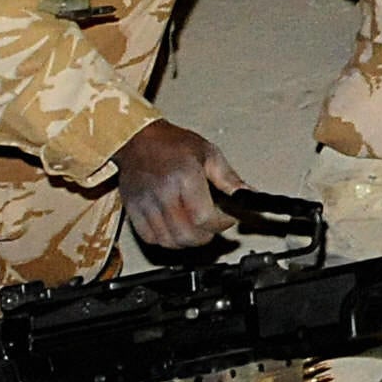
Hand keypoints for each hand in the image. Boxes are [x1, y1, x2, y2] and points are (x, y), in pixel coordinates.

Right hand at [114, 120, 246, 251]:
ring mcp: (145, 204)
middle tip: (214, 227)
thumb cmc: (174, 144)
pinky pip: (149, 238)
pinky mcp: (132, 210)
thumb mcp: (209, 154)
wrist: (139, 139)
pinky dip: (166, 240)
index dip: (220, 225)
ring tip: (197, 229)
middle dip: (206, 237)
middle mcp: (163, 194)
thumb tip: (249, 194)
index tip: (228, 220)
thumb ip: (229, 178)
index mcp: (185, 178)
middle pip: (186, 235)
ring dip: (187, 241)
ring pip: (168, 241)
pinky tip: (176, 229)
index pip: (204, 218)